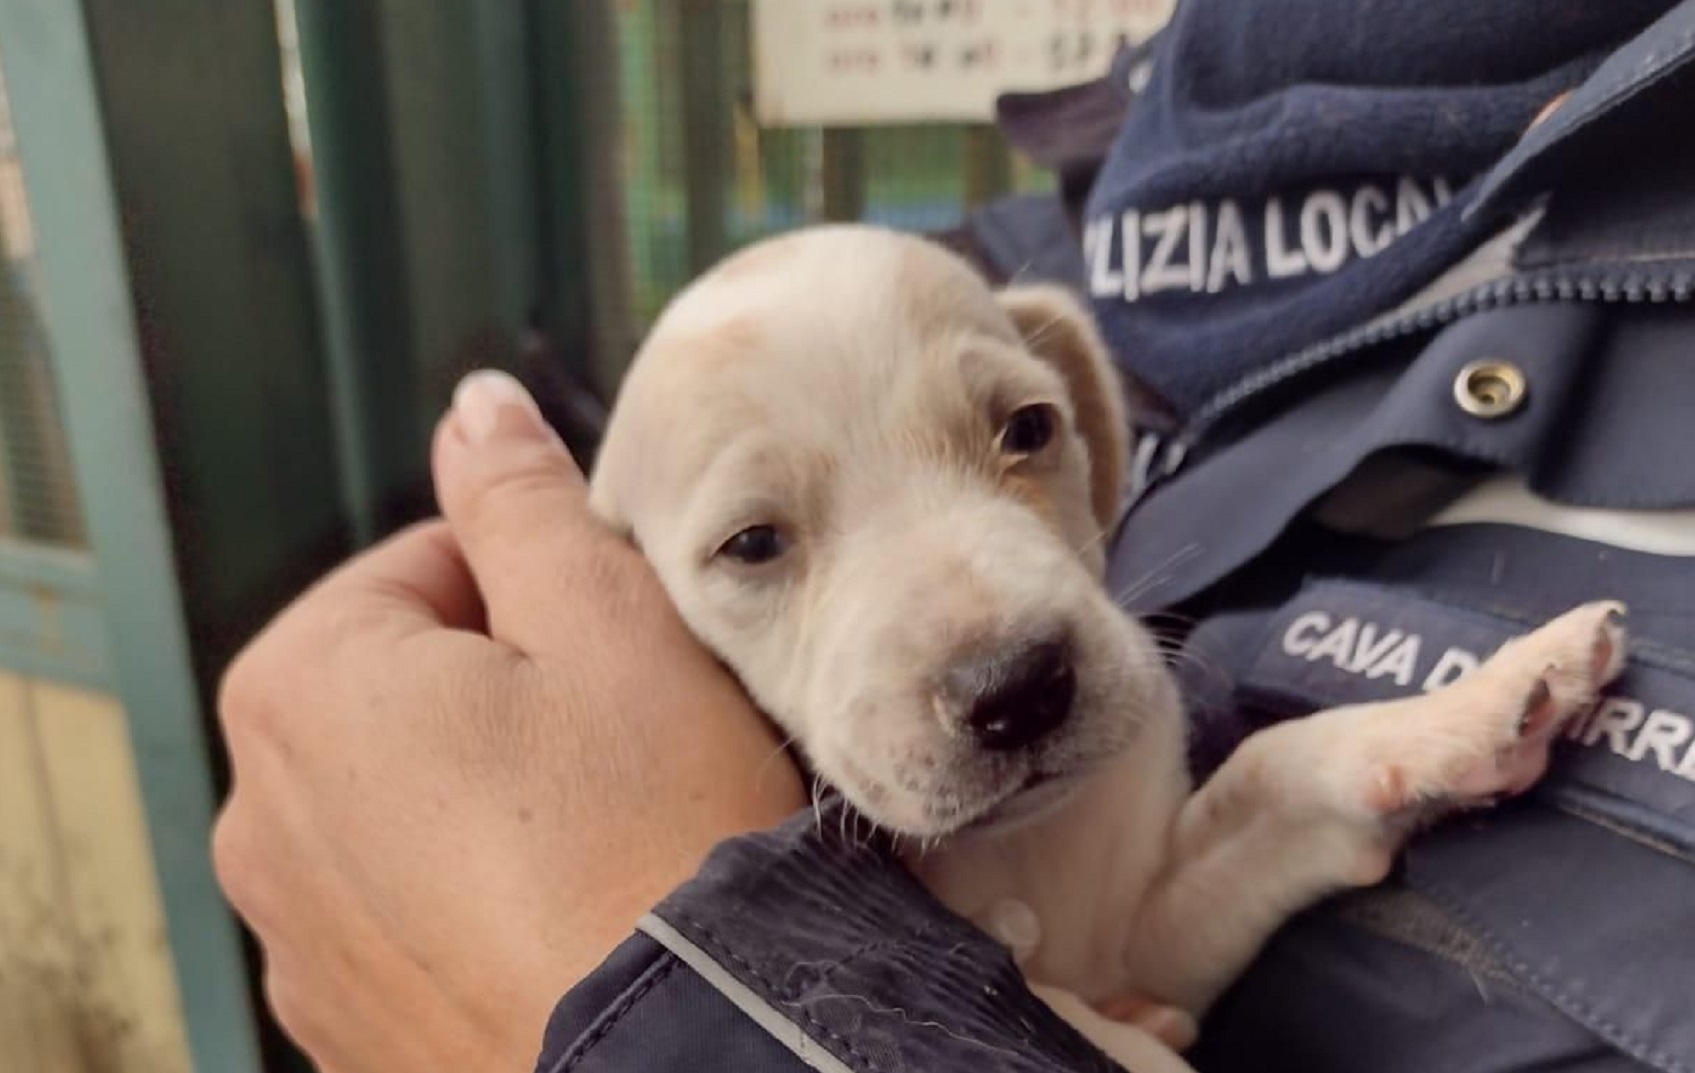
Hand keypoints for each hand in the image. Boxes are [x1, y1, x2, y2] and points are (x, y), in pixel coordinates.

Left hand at [212, 370, 805, 1071]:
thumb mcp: (605, 619)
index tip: (616, 638)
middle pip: (408, 682)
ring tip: (603, 820)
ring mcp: (300, 934)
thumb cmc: (657, 833)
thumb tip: (474, 409)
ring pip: (410, 796)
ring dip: (492, 786)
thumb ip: (520, 499)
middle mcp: (263, 815)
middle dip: (510, 684)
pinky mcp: (351, 1021)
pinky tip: (570, 901)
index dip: (542, 585)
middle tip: (621, 729)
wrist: (694, 1051)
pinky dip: (481, 888)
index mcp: (303, 687)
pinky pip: (413, 906)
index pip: (425, 565)